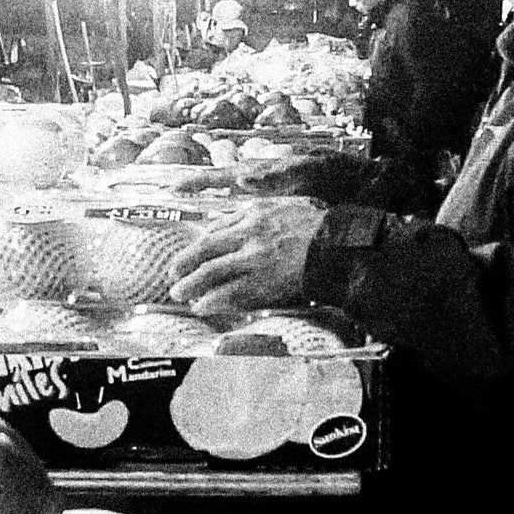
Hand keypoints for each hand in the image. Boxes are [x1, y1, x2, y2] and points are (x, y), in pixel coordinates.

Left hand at [167, 198, 326, 315]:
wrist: (340, 248)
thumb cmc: (319, 228)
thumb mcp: (286, 207)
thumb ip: (260, 214)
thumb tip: (235, 224)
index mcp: (255, 213)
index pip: (217, 227)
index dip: (199, 241)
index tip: (192, 251)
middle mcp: (249, 234)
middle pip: (205, 248)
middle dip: (184, 262)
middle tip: (172, 273)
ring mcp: (254, 259)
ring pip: (211, 273)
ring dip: (191, 284)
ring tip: (180, 294)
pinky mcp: (262, 282)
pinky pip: (229, 294)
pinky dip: (212, 301)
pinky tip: (202, 306)